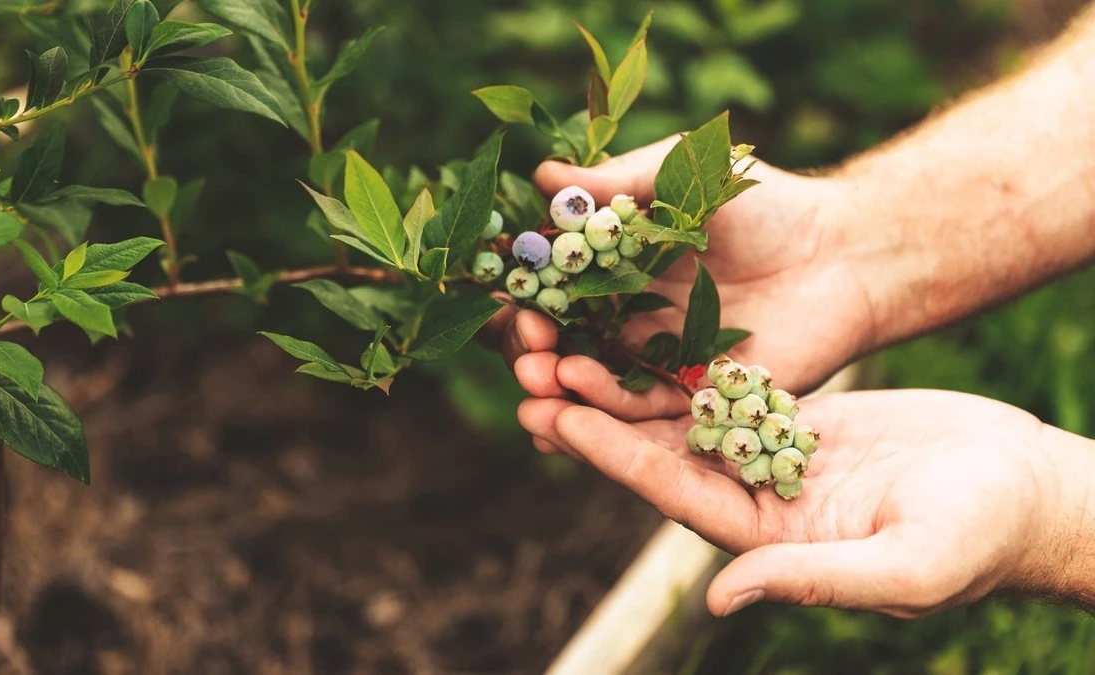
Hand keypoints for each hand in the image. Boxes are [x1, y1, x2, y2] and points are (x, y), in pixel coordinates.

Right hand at [486, 135, 874, 401]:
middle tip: (525, 346)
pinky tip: (568, 411)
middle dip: (527, 350)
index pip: (548, 291)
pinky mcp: (691, 401)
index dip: (521, 297)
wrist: (844, 251)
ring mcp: (655, 363)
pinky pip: (636, 417)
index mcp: (613, 270)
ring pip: (588, 387)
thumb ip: (614, 183)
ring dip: (554, 389)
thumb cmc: (764, 203)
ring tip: (537, 381)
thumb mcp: (681, 174)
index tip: (509, 295)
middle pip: (556, 345)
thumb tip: (541, 178)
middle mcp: (625, 320)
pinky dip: (599, 417)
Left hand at [519, 375, 1082, 616]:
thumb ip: (811, 579)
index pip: (671, 492)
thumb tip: (722, 599)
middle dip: (596, 414)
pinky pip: (723, 382)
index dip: (613, 457)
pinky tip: (640, 321)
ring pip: (681, 413)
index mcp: (767, 537)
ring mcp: (772, 452)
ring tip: (566, 338)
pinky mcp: (793, 416)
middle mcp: (756, 495)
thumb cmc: (982, 538)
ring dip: (625, 380)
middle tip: (531, 371)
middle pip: (658, 451)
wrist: (1025, 490)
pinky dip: (680, 357)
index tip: (558, 419)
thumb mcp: (904, 566)